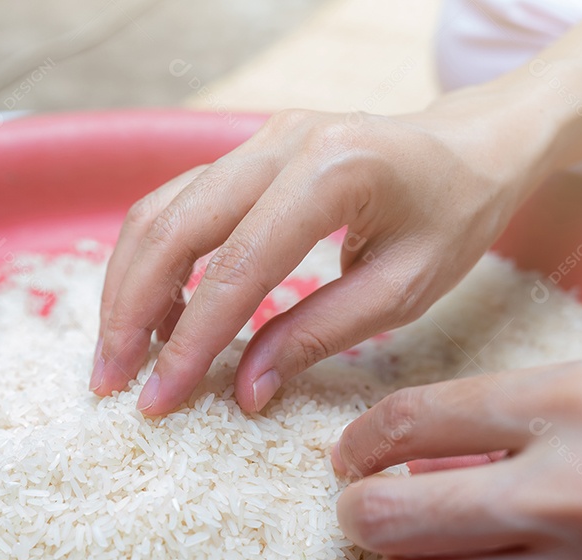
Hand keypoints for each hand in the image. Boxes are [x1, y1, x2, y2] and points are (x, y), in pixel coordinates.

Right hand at [91, 91, 558, 415]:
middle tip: (110, 380)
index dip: (190, 342)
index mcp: (334, 171)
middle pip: (173, 229)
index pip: (237, 267)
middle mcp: (282, 141)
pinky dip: (154, 261)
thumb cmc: (452, 217)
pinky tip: (156, 314)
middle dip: (129, 312)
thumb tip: (244, 391)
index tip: (156, 399)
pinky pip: (178, 203)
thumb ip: (318, 336)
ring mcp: (257, 139)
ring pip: (160, 211)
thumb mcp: (403, 290)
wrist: (471, 144)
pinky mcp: (245, 151)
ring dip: (128, 285)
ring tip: (122, 353)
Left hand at [334, 357, 581, 559]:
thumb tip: (404, 452)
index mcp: (578, 405)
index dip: (360, 442)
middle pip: (385, 517)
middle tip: (369, 506)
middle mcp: (574, 495)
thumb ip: (510, 417)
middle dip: (359, 511)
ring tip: (424, 551)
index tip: (352, 454)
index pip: (410, 422)